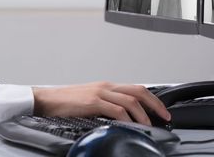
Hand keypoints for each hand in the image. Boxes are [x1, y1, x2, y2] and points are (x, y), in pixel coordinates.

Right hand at [32, 82, 170, 125]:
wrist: (48, 99)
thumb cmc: (67, 102)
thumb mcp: (91, 101)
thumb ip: (107, 106)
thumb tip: (125, 118)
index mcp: (107, 86)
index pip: (136, 88)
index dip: (152, 99)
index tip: (162, 111)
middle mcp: (106, 86)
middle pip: (138, 90)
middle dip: (155, 104)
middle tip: (165, 116)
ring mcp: (100, 93)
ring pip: (130, 100)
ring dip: (144, 115)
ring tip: (150, 126)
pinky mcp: (93, 102)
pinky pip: (116, 110)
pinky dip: (128, 119)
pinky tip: (132, 127)